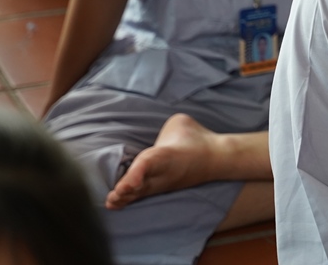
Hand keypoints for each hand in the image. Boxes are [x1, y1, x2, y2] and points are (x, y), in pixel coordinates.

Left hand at [105, 114, 219, 208]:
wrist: (217, 158)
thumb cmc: (197, 138)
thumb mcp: (180, 123)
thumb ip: (161, 128)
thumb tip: (152, 133)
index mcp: (166, 155)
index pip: (149, 164)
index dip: (137, 174)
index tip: (127, 184)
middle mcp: (162, 173)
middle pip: (143, 183)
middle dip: (127, 190)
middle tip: (113, 196)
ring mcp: (163, 184)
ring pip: (142, 193)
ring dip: (125, 198)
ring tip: (110, 202)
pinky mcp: (162, 189)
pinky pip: (143, 195)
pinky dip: (129, 199)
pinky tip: (115, 204)